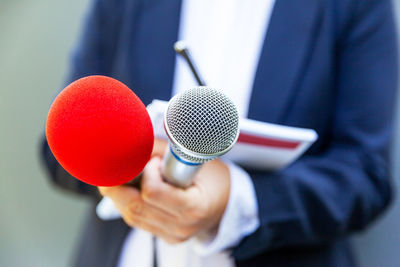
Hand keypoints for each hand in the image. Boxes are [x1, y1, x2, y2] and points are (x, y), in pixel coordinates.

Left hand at [98, 156, 229, 243]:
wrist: (226, 201)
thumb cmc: (213, 177)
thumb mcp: (195, 160)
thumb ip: (163, 150)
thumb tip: (134, 140)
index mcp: (194, 207)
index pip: (152, 193)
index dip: (145, 172)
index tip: (151, 159)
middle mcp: (182, 226)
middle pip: (134, 207)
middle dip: (118, 185)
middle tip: (118, 166)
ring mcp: (173, 235)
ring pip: (131, 216)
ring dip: (120, 194)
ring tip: (125, 175)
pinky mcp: (165, 237)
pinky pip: (137, 221)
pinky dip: (128, 203)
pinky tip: (132, 189)